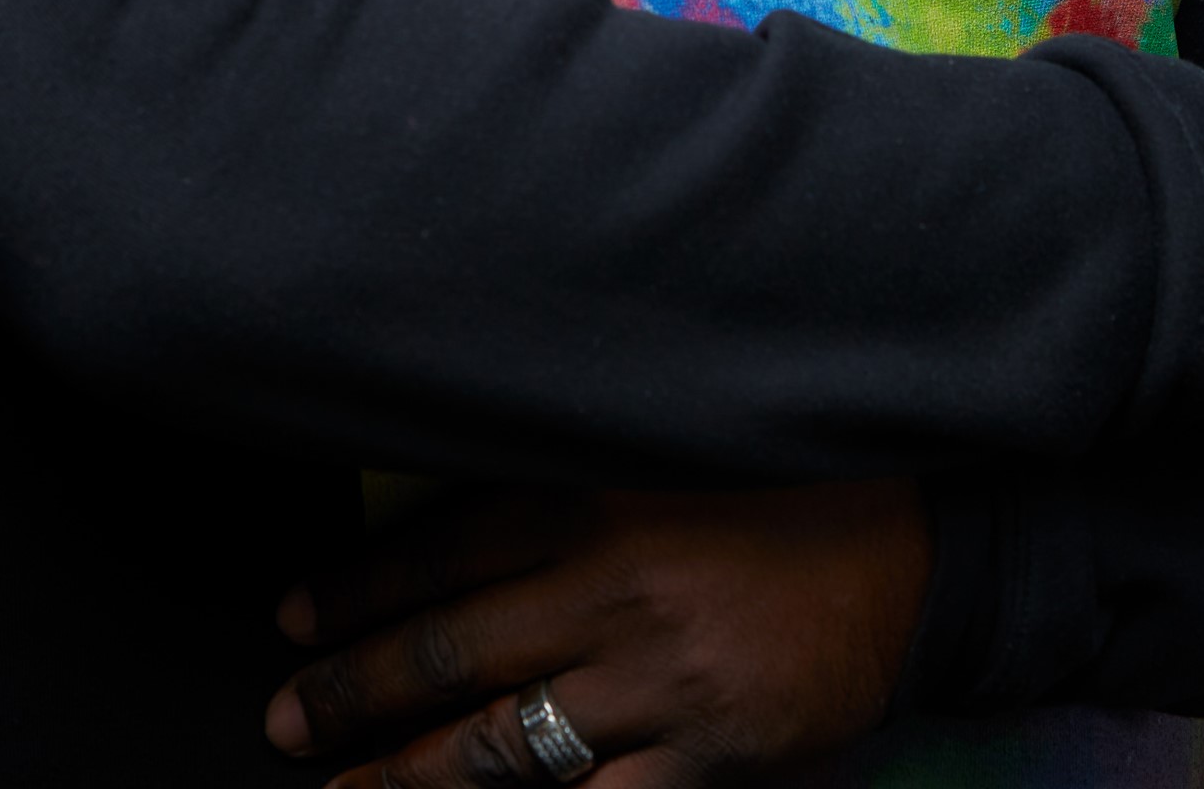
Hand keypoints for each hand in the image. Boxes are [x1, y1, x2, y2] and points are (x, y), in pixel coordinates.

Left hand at [265, 479, 933, 784]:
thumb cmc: (781, 481)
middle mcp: (611, 588)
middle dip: (353, 694)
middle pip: (452, 652)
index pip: (442, 550)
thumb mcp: (660, 448)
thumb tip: (450, 520)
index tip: (293, 616)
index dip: (358, 591)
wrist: (917, 545)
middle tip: (286, 722)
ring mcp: (658, 680)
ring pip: (499, 747)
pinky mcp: (708, 753)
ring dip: (404, 778)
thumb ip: (566, 478)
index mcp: (595, 496)